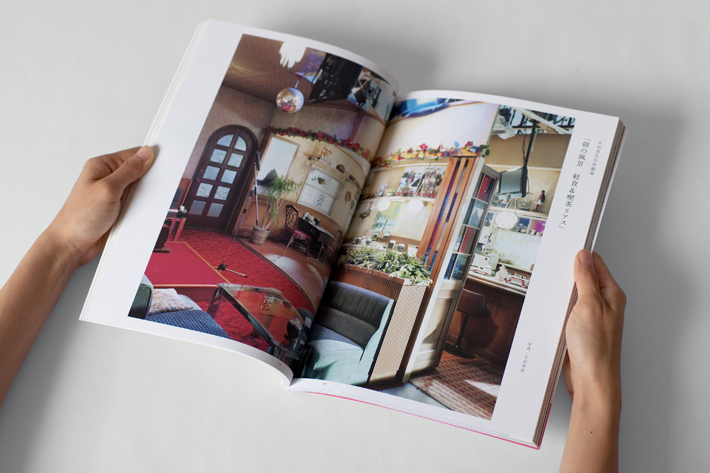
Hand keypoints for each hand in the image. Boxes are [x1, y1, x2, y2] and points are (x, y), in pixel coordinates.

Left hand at [45, 146, 154, 267]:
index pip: (133, 155)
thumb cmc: (79, 218)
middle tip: (151, 188)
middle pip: (138, 172)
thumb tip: (146, 154)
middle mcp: (108, 178)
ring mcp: (114, 194)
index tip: (164, 163)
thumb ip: (129, 171)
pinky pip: (137, 204)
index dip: (149, 158)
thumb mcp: (108, 189)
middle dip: (148, 180)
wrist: (72, 245)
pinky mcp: (119, 208)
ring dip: (145, 197)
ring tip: (140, 204)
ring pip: (140, 190)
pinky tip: (141, 213)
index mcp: (102, 166)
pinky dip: (142, 208)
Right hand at [563, 250, 625, 402]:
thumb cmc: (597, 348)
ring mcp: (591, 316)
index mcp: (612, 294)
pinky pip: (567, 310)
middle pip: (584, 277)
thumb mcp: (589, 305)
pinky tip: (550, 305)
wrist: (591, 380)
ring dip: (562, 290)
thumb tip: (583, 256)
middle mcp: (603, 304)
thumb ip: (586, 279)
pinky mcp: (579, 328)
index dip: (580, 254)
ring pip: (574, 294)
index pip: (595, 263)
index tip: (565, 246)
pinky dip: (557, 305)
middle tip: (553, 264)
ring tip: (549, 284)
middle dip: (568, 271)